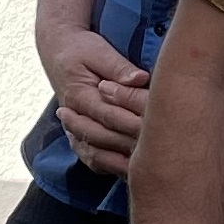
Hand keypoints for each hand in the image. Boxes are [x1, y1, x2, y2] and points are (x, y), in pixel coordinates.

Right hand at [41, 27, 147, 178]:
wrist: (59, 54)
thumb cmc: (82, 50)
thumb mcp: (99, 51)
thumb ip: (118, 67)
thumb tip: (140, 78)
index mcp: (78, 95)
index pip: (108, 115)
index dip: (134, 123)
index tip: (159, 127)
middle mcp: (74, 118)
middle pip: (105, 139)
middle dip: (133, 145)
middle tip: (163, 151)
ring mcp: (75, 132)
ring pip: (98, 156)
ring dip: (123, 163)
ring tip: (150, 167)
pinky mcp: (81, 139)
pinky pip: (95, 162)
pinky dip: (114, 168)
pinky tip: (135, 173)